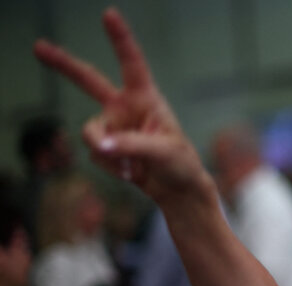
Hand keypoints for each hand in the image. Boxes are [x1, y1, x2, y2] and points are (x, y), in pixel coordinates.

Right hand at [34, 7, 213, 207]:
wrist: (177, 189)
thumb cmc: (180, 164)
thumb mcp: (163, 152)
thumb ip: (130, 145)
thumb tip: (99, 144)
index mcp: (146, 98)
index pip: (132, 63)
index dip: (120, 39)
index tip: (109, 14)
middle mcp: (125, 107)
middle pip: (88, 80)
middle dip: (63, 64)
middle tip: (38, 47)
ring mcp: (113, 125)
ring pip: (90, 133)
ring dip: (108, 154)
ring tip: (134, 166)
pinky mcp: (105, 145)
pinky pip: (94, 153)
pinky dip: (110, 167)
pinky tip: (130, 172)